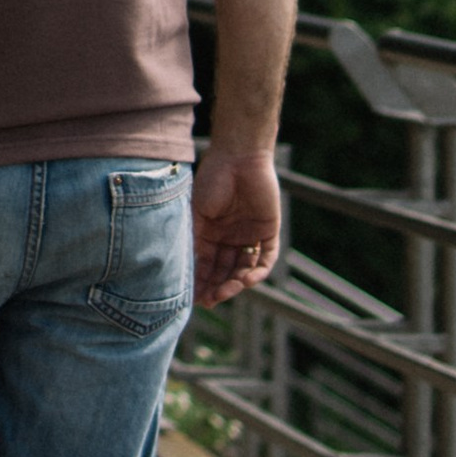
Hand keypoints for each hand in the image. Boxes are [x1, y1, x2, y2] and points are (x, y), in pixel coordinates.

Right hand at [192, 149, 282, 305]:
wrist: (239, 156)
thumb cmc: (212, 180)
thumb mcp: (196, 213)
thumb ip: (195, 240)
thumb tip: (187, 272)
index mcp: (210, 232)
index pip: (206, 264)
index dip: (200, 282)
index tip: (193, 299)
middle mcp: (230, 237)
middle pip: (225, 270)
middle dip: (217, 287)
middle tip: (211, 300)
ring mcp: (249, 234)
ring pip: (244, 268)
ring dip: (236, 283)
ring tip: (226, 292)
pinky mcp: (268, 230)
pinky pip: (266, 258)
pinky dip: (258, 272)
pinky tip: (247, 280)